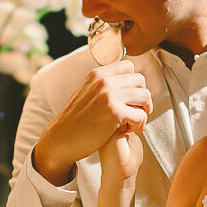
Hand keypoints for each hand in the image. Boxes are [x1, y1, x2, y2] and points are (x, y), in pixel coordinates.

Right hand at [34, 60, 151, 185]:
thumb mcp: (86, 93)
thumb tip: (125, 81)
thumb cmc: (76, 121)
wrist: (61, 140)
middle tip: (135, 112)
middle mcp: (104, 80)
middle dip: (142, 97)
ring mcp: (109, 95)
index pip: (129, 66)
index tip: (129, 98)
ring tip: (132, 123)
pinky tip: (127, 131)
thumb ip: (102, 85)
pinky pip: (141, 115)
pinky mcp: (114, 113)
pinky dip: (138, 125)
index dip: (134, 83)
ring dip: (143, 111)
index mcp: (97, 74)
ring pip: (145, 96)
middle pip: (140, 80)